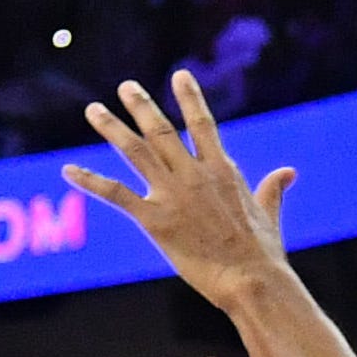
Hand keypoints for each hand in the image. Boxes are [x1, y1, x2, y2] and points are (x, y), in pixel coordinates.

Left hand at [67, 72, 295, 315]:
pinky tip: (68, 170)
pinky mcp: (155, 220)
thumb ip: (272, 189)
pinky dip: (90, 180)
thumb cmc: (263, 254)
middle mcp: (194, 175)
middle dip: (141, 106)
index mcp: (222, 171)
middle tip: (126, 86)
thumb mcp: (270, 215)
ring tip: (94, 110)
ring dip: (111, 128)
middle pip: (162, 130)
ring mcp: (172, 195)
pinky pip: (115, 194)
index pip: (203, 124)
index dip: (189, 97)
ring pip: (135, 151)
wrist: (252, 281)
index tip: (179, 75)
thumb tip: (288, 172)